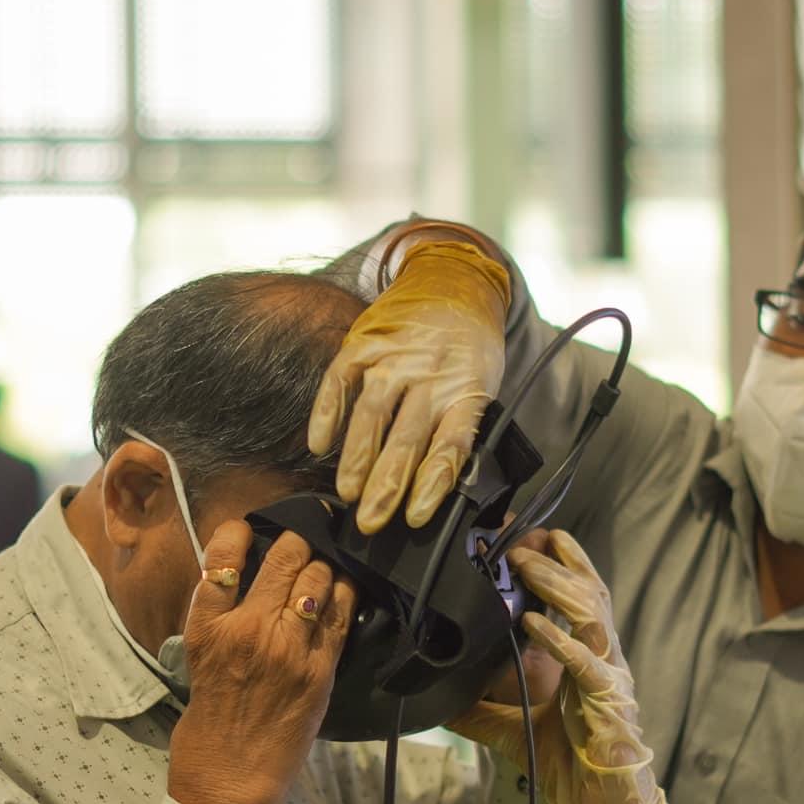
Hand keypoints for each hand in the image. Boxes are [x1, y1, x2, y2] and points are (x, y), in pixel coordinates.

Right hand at [168, 522, 355, 803]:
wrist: (230, 780)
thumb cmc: (210, 724)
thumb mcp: (198, 660)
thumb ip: (220, 617)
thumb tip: (245, 577)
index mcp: (208, 627)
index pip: (222, 555)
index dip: (238, 531)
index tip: (248, 528)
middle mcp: (249, 630)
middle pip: (285, 556)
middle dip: (296, 542)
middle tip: (299, 545)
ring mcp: (289, 648)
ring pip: (319, 577)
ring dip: (322, 568)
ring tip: (320, 571)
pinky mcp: (320, 669)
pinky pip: (342, 614)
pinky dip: (344, 595)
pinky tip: (342, 591)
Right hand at [307, 239, 510, 533]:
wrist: (455, 281)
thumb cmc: (471, 349)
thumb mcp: (484, 386)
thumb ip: (463, 430)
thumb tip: (446, 491)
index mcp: (467, 391)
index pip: (450, 446)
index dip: (432, 484)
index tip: (415, 517)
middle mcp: (430, 375)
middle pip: (407, 438)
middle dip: (386, 485)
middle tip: (371, 522)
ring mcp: (395, 358)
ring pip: (373, 414)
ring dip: (357, 458)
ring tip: (347, 493)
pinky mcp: (364, 344)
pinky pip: (340, 381)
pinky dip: (327, 413)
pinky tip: (319, 445)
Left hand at [450, 530, 670, 803]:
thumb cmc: (573, 765)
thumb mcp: (514, 732)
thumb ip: (482, 713)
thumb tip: (440, 702)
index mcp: (586, 658)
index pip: (580, 597)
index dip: (562, 564)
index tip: (533, 536)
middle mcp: (602, 659)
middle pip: (590, 592)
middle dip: (557, 563)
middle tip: (520, 541)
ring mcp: (608, 678)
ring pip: (592, 614)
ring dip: (558, 586)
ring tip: (526, 564)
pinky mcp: (609, 704)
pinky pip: (585, 664)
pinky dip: (559, 640)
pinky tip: (534, 623)